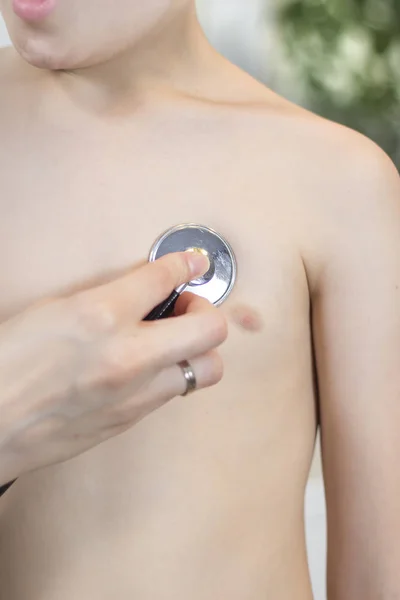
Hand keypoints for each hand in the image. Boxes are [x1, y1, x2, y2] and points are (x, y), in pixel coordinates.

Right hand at [0, 252, 226, 484]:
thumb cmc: (8, 362)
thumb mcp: (53, 310)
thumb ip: (107, 298)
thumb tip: (145, 290)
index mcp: (100, 316)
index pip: (165, 278)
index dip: (183, 265)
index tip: (191, 264)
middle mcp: (127, 356)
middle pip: (212, 329)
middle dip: (207, 311)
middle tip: (185, 310)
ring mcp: (135, 394)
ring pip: (207, 369)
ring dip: (196, 350)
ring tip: (170, 343)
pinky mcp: (133, 420)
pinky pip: (174, 393)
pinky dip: (171, 374)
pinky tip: (146, 368)